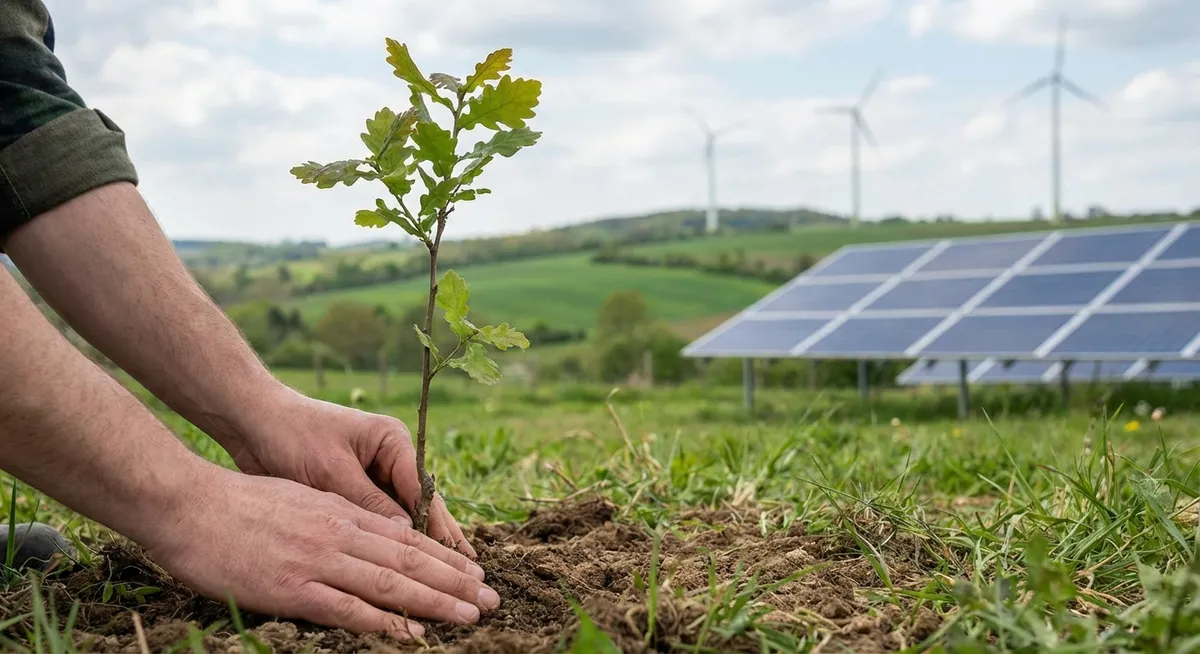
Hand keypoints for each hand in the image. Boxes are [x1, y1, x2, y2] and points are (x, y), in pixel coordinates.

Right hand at [147, 465, 498, 638]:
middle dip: (455, 581)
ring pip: (391, 582)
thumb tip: (366, 534)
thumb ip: (335, 518)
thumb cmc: (238, 504)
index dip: (444, 556)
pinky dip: (385, 622)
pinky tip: (412, 633)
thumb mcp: (300, 500)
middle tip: (491, 599)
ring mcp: (319, 561)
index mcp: (341, 513)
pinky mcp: (294, 588)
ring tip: (470, 615)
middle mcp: (340, 534)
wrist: (189, 504)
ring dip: (435, 602)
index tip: (473, 572)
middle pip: (410, 560)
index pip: (406, 537)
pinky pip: (349, 608)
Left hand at [222, 390, 475, 557]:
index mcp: (392, 442)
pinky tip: (407, 565)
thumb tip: (405, 535)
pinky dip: (390, 541)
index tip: (457, 557)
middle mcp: (389, 458)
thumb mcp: (332, 471)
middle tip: (470, 571)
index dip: (440, 527)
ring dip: (419, 544)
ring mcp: (372, 475)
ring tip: (449, 574)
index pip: (422, 490)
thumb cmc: (292, 436)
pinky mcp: (352, 491)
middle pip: (421, 505)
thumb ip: (368, 503)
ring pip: (402, 516)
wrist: (251, 422)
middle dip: (441, 539)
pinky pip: (378, 520)